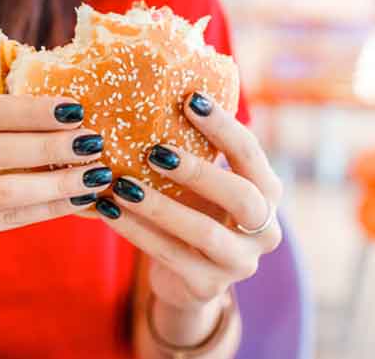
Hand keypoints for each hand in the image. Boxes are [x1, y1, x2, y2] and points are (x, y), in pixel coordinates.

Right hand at [0, 94, 111, 265]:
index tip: (74, 107)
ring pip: (1, 191)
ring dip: (55, 183)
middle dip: (51, 146)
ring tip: (93, 175)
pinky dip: (41, 210)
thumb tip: (56, 110)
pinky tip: (71, 200)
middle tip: (93, 141)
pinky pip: (0, 220)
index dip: (31, 110)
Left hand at [94, 93, 283, 310]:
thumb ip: (193, 148)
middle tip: (155, 150)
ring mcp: (240, 262)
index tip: (190, 98)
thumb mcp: (202, 182)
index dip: (223, 126)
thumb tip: (150, 88)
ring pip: (203, 231)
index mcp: (267, 191)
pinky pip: (170, 256)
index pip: (251, 153)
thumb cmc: (194, 211)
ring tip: (119, 184)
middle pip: (241, 196)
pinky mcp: (208, 285)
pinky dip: (136, 231)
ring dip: (158, 205)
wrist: (187, 278)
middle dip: (198, 170)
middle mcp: (265, 229)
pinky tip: (107, 210)